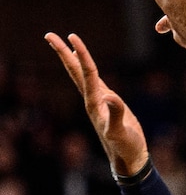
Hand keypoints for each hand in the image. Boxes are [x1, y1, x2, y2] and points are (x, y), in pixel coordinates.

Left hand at [44, 32, 148, 176]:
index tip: (72, 36)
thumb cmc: (125, 146)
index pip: (87, 72)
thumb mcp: (121, 132)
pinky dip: (88, 70)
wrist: (127, 159)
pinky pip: (93, 82)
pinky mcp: (106, 105)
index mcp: (95, 103)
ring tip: (65, 45)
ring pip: (81, 76)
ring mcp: (98, 102)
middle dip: (63, 52)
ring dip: (72, 59)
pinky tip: (87, 67)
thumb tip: (110, 98)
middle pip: (75, 71)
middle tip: (49, 35)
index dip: (80, 53)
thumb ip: (116, 115)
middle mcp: (92, 100)